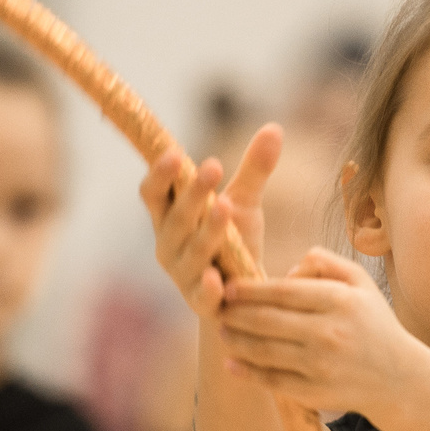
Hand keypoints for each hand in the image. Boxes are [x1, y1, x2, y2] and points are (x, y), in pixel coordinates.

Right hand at [140, 124, 280, 317]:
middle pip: (175, 218)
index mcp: (169, 218)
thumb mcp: (244, 203)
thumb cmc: (234, 244)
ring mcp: (182, 275)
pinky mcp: (200, 303)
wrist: (243, 299)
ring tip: (225, 208)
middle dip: (192, 193)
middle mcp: (168, 245)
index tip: (175, 153)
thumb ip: (254, 169)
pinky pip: (201, 296)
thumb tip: (275, 127)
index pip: (154, 193)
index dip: (160, 174)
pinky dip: (207, 288)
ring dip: (207, 230)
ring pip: (191, 252)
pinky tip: (216, 279)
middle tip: (213, 166)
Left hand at [216, 247, 423, 416]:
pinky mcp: (315, 394)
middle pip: (267, 320)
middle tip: (218, 308)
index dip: (250, 289)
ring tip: (222, 332)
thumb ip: (324, 262)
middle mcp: (329, 333)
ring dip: (236, 341)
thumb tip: (286, 271)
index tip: (229, 287)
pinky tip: (232, 363)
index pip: (283, 291)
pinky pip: (272, 381)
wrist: (398, 377)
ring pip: (264, 351)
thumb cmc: (372, 323)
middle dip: (235, 314)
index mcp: (339, 301)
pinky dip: (247, 372)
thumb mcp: (360, 282)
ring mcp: (321, 366)